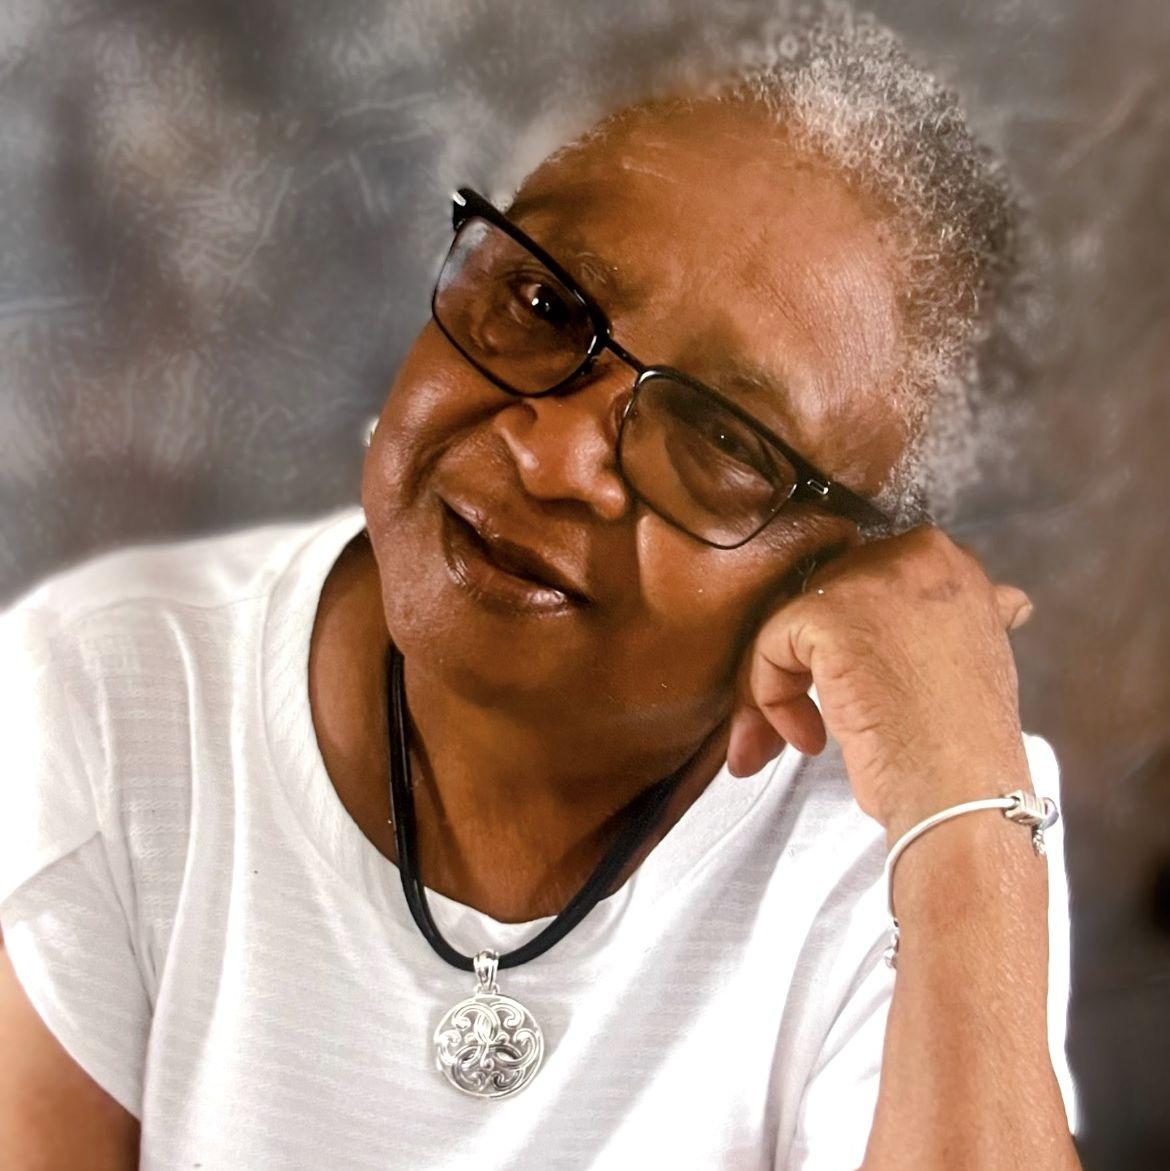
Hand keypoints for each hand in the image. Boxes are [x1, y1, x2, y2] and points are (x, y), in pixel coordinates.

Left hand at [726, 525, 1035, 838]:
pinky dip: (772, 698)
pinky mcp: (826, 615)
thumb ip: (957, 616)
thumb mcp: (979, 656)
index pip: (864, 582)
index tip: (860, 688)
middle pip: (819, 597)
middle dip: (809, 663)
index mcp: (947, 562)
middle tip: (817, 719)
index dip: (850, 641)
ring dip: (783, 686)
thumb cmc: (964, 743)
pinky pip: (770, 647)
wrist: (959, 789)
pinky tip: (810, 738)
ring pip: (789, 622)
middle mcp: (913, 555)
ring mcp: (870, 580)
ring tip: (809, 734)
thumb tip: (1000, 599)